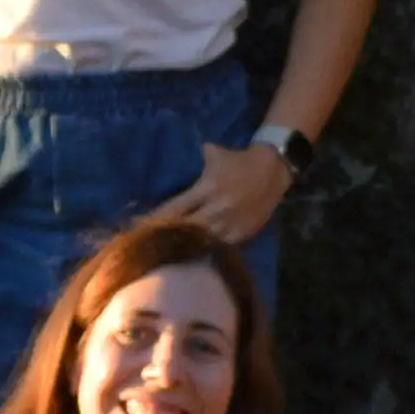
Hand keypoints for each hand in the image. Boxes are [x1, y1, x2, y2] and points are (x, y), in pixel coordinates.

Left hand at [147, 142, 294, 247]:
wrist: (274, 170)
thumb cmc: (240, 161)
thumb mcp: (216, 154)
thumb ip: (197, 157)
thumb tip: (178, 155)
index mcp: (206, 188)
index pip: (175, 208)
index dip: (156, 219)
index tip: (140, 227)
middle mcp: (216, 209)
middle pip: (185, 229)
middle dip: (168, 237)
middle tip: (152, 245)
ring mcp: (230, 225)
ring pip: (202, 243)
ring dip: (187, 248)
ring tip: (170, 257)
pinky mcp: (242, 235)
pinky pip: (220, 248)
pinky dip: (208, 252)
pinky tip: (196, 259)